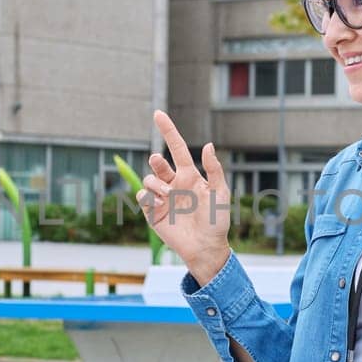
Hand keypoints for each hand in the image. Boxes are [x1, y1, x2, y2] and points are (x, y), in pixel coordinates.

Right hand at [139, 110, 231, 280]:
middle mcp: (174, 184)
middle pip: (158, 164)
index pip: (177, 149)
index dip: (168, 131)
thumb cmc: (217, 221)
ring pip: (148, 180)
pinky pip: (141, 197)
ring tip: (167, 196)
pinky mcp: (152, 213)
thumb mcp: (220, 193)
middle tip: (159, 164)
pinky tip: (160, 204)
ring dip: (155, 184)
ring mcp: (162, 198)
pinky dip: (147, 197)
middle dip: (156, 161)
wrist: (206, 247)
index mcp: (189, 176)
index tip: (158, 114)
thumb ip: (214, 169)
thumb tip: (207, 145)